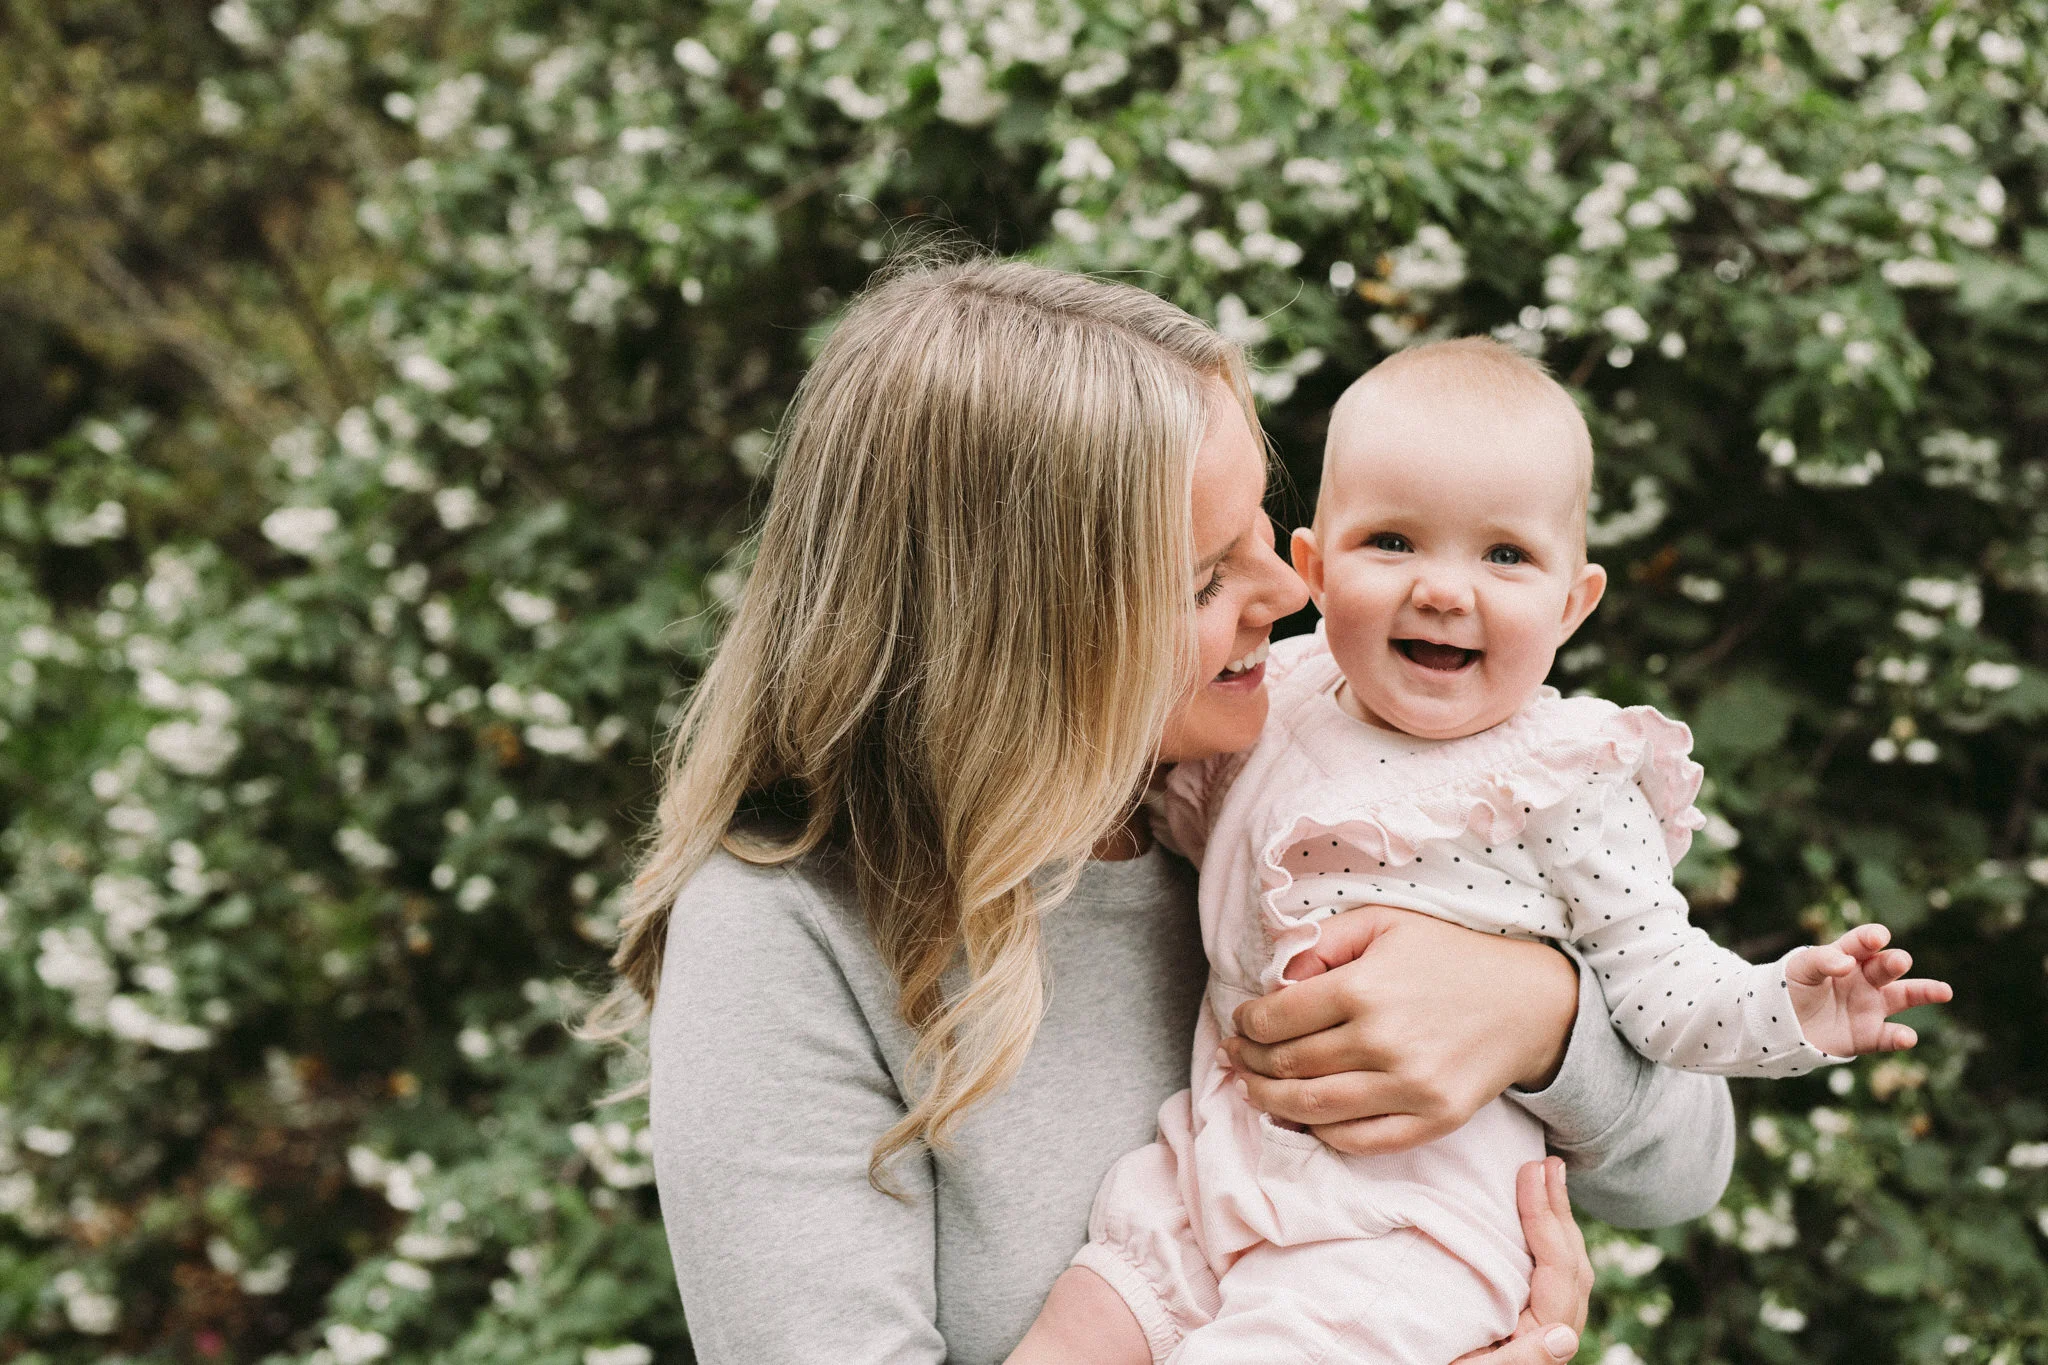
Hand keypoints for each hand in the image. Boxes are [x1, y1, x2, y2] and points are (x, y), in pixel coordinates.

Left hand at [1222, 906, 1579, 1154]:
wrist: (1528, 1001)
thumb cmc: (1448, 956)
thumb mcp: (1382, 924)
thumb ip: (1322, 943)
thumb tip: (1277, 979)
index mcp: (1364, 989)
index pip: (1277, 1019)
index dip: (1247, 1023)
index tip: (1240, 1021)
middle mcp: (1383, 1042)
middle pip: (1288, 1065)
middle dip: (1250, 1061)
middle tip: (1236, 1055)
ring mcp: (1410, 1088)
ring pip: (1313, 1108)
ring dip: (1270, 1101)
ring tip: (1252, 1088)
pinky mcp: (1433, 1120)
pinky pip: (1358, 1140)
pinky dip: (1320, 1133)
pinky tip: (1304, 1116)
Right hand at [1452, 1158, 1589, 1362]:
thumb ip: (1521, 1360)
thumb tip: (1566, 1337)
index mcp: (1541, 1337)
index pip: (1558, 1269)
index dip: (1545, 1215)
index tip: (1528, 1170)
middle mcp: (1555, 1331)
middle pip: (1571, 1261)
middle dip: (1558, 1207)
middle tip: (1545, 1162)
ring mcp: (1547, 1323)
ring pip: (1568, 1264)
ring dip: (1558, 1216)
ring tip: (1547, 1173)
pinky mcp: (1532, 1315)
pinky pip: (1554, 1269)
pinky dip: (1549, 1233)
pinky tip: (1539, 1211)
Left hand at [1789, 923, 1952, 1056]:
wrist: (1779, 1025)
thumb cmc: (1789, 989)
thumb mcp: (1799, 969)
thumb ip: (1822, 961)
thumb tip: (1847, 964)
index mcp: (1845, 957)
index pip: (1862, 943)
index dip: (1871, 938)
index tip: (1877, 938)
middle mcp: (1864, 980)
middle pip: (1886, 967)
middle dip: (1895, 962)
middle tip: (1900, 961)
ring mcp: (1868, 1007)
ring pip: (1903, 997)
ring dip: (1924, 992)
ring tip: (1943, 990)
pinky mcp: (1867, 1035)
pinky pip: (1888, 1037)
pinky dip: (1900, 1038)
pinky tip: (1907, 1037)